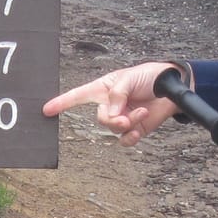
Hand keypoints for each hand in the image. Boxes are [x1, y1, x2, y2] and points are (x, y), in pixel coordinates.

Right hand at [42, 61, 184, 147]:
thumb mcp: (129, 79)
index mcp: (103, 89)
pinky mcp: (134, 128)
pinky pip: (125, 140)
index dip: (62, 102)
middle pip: (100, 119)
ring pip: (114, 129)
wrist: (171, 87)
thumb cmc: (148, 76)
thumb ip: (116, 96)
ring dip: (128, 123)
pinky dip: (130, 137)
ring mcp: (121, 117)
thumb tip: (110, 115)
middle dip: (113, 120)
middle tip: (126, 118)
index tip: (46, 110)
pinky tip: (138, 129)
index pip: (78, 96)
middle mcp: (109, 104)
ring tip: (142, 112)